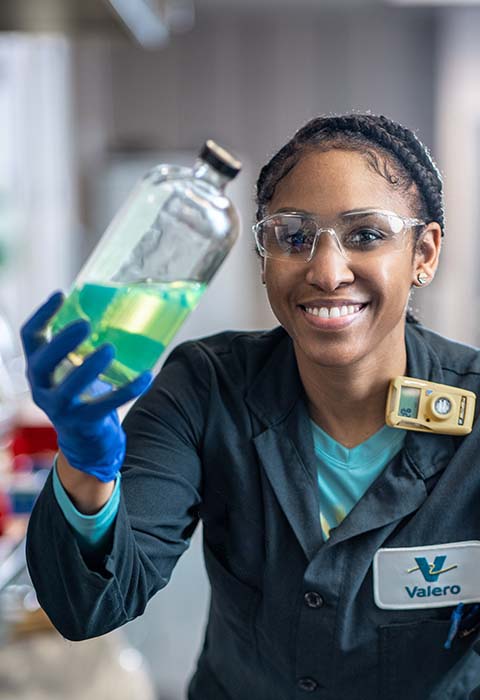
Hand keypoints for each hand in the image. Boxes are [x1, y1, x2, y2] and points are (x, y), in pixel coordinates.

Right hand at [20, 290, 152, 481]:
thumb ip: (80, 347)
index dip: (42, 314)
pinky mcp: (84, 422)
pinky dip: (128, 390)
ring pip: (69, 387)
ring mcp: (60, 408)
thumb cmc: (82, 396)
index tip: (61, 294)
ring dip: (89, 367)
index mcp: (39, 368)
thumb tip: (114, 307)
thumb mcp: (72, 370)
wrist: (86, 443)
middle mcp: (42, 388)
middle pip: (43, 361)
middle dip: (62, 341)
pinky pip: (107, 405)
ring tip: (109, 349)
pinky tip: (147, 376)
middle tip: (85, 324)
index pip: (30, 337)